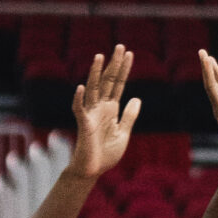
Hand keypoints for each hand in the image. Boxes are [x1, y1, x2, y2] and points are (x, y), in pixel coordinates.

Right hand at [70, 50, 140, 181]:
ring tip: (99, 57)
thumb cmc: (107, 153)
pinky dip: (80, 99)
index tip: (130, 54)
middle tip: (120, 46)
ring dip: (95, 73)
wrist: (93, 170)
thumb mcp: (124, 133)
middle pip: (107, 81)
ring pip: (93, 89)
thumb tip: (137, 98)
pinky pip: (80, 109)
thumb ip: (129, 116)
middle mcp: (100, 107)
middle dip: (114, 64)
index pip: (118, 84)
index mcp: (111, 108)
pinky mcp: (83, 125)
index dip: (124, 69)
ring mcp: (91, 114)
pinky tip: (82, 87)